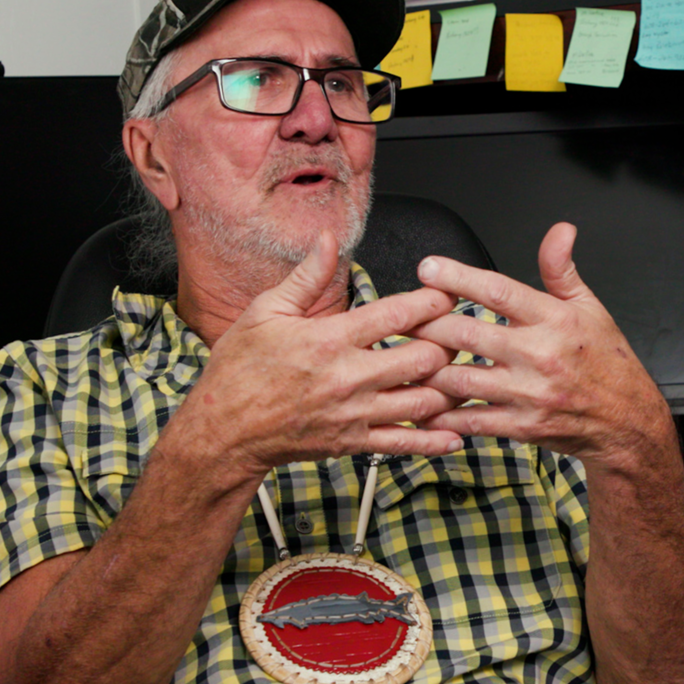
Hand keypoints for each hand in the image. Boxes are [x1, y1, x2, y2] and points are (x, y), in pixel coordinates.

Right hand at [172, 230, 465, 474]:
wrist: (223, 431)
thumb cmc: (238, 371)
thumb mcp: (265, 311)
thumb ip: (306, 277)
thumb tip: (328, 239)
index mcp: (328, 339)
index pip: (395, 315)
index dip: (431, 301)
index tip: (447, 293)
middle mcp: (347, 378)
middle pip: (422, 359)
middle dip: (445, 344)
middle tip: (456, 333)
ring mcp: (353, 414)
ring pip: (422, 402)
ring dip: (447, 387)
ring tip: (460, 373)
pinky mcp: (352, 443)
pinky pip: (403, 444)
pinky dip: (434, 440)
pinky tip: (454, 432)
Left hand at [410, 223, 674, 464]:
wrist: (627, 421)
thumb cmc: (606, 362)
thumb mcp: (590, 308)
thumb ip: (562, 270)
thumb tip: (559, 231)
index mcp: (553, 320)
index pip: (498, 291)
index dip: (459, 277)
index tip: (428, 268)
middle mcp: (539, 355)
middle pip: (467, 334)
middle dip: (428, 326)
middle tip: (402, 320)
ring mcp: (529, 393)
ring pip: (461, 379)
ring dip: (427, 371)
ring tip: (404, 360)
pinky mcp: (522, 426)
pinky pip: (472, 419)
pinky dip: (444, 414)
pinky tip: (423, 406)